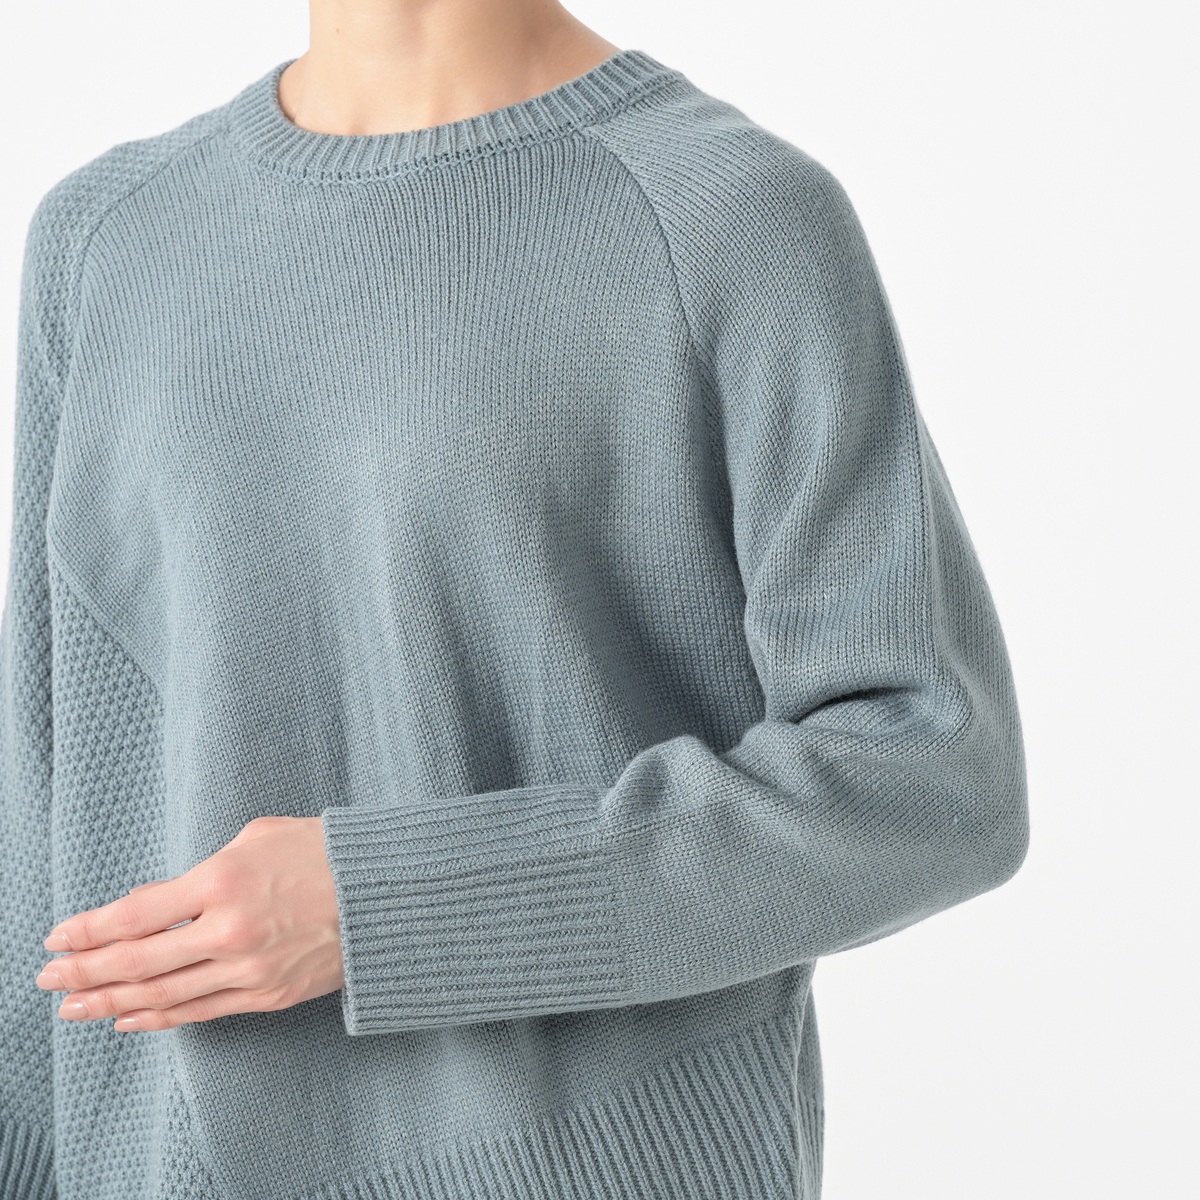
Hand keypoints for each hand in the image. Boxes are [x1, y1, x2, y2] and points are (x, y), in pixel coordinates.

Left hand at [34, 816, 344, 1031]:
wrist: (388, 892)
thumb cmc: (323, 852)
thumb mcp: (256, 838)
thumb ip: (200, 871)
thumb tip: (155, 902)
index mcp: (223, 880)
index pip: (135, 914)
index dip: (88, 929)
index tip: (58, 937)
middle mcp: (229, 931)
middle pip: (136, 962)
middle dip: (84, 971)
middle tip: (49, 979)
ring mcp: (249, 970)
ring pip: (161, 996)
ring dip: (109, 1002)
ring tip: (74, 1007)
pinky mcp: (267, 996)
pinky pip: (200, 1013)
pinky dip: (158, 1018)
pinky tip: (128, 1018)